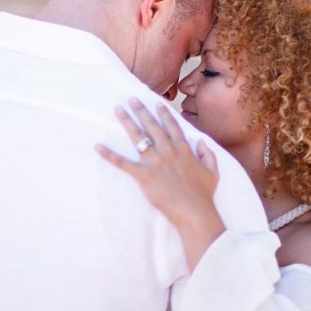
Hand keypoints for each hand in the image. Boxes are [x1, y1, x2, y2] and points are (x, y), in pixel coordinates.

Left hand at [96, 98, 225, 271]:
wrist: (194, 211)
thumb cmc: (203, 194)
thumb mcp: (212, 171)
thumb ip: (208, 153)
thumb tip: (200, 141)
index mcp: (183, 149)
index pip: (172, 126)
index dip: (164, 113)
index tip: (157, 103)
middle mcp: (168, 151)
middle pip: (152, 126)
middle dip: (141, 110)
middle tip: (132, 99)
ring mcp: (155, 162)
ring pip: (138, 137)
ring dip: (127, 122)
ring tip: (118, 110)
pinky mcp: (144, 176)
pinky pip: (123, 163)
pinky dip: (109, 155)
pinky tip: (98, 147)